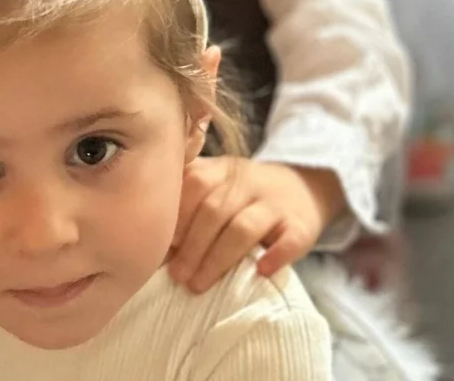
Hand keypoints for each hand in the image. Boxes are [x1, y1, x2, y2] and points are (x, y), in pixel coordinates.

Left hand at [167, 158, 344, 293]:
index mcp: (221, 169)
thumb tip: (151, 242)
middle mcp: (247, 181)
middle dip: (192, 246)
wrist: (301, 186)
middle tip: (176, 275)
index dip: (178, 212)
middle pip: (215, 210)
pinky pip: (291, 239)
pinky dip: (276, 256)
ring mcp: (276, 203)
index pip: (195, 182)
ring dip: (218, 259)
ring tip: (198, 284)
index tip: (164, 242)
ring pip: (244, 227)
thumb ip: (188, 203)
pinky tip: (261, 271)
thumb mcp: (217, 185)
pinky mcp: (302, 225)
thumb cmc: (243, 196)